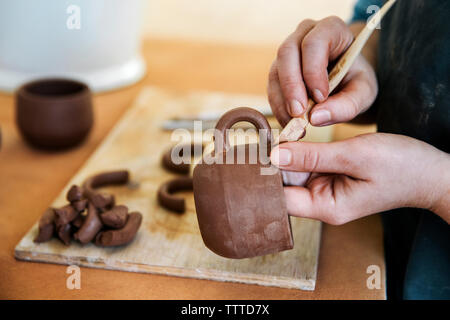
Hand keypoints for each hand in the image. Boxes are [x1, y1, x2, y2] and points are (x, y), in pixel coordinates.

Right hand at [267, 16, 377, 126]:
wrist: (348, 83)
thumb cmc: (357, 82)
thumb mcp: (363, 93)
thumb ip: (346, 106)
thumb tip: (314, 118)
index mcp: (331, 29)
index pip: (314, 43)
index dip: (313, 70)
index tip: (320, 97)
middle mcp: (304, 35)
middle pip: (287, 52)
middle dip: (291, 86)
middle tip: (299, 114)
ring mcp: (288, 52)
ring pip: (275, 72)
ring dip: (282, 101)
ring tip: (296, 125)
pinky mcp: (278, 71)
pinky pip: (272, 88)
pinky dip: (279, 108)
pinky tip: (290, 123)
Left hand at [270, 133, 449, 223]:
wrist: (428, 171)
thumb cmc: (399, 166)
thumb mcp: (354, 156)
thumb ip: (312, 156)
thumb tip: (274, 155)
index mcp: (327, 208)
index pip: (281, 199)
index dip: (264, 177)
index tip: (252, 153)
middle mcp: (321, 202)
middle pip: (284, 184)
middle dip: (272, 161)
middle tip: (258, 135)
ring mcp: (325, 190)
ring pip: (292, 172)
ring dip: (285, 153)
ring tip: (271, 131)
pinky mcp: (330, 177)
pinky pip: (306, 164)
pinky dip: (299, 150)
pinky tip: (290, 134)